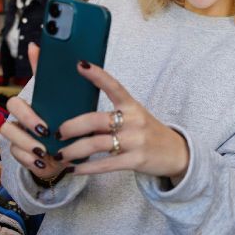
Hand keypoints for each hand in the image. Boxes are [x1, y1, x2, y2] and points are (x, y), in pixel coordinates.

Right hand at [0, 43, 65, 178]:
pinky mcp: (19, 155)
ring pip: (10, 138)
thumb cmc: (65, 120)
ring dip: (28, 145)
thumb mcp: (67, 100)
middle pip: (9, 122)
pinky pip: (17, 157)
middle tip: (46, 133)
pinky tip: (44, 163)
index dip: (26, 112)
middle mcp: (18, 120)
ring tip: (45, 152)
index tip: (43, 123)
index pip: (16, 103)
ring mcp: (17, 138)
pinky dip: (31, 161)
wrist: (67, 148)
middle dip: (27, 127)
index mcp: (30, 106)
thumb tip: (34, 44)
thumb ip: (53, 76)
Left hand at [56, 61, 189, 179]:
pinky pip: (105, 164)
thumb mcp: (135, 116)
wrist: (177, 152)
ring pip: (96, 144)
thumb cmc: (148, 132)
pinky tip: (73, 170)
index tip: (80, 64)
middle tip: (57, 132)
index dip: (97, 75)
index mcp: (132, 106)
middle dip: (72, 126)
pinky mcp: (136, 160)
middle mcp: (133, 120)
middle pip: (96, 120)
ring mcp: (135, 141)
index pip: (114, 86)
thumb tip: (78, 116)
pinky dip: (86, 168)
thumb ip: (112, 113)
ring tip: (59, 155)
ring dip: (73, 150)